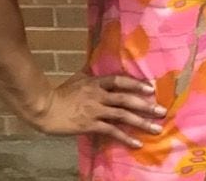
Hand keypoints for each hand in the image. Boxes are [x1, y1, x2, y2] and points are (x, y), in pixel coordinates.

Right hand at [31, 72, 165, 148]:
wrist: (43, 108)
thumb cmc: (59, 94)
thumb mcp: (78, 79)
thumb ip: (92, 74)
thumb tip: (99, 61)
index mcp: (96, 83)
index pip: (120, 81)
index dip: (136, 84)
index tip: (151, 89)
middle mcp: (99, 95)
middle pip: (127, 99)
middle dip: (146, 105)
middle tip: (162, 111)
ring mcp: (95, 110)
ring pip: (123, 115)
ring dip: (142, 122)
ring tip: (156, 128)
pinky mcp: (90, 125)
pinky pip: (111, 131)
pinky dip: (125, 138)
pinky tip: (137, 144)